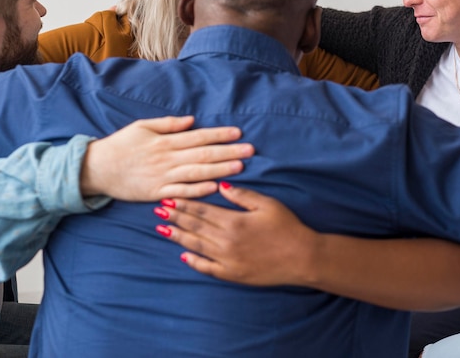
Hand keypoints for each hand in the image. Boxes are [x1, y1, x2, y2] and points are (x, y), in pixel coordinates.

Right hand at [80, 116, 253, 200]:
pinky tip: (215, 187)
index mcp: (165, 142)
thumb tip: (192, 120)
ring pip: (196, 173)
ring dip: (219, 169)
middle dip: (228, 151)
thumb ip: (168, 124)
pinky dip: (198, 191)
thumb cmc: (120, 145)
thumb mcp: (142, 127)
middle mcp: (167, 159)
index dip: (219, 134)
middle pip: (203, 154)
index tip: (238, 133)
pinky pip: (181, 193)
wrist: (96, 169)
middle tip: (251, 150)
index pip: (198, 136)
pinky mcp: (157, 193)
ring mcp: (163, 177)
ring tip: (240, 166)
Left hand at [155, 183, 318, 285]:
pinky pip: (207, 268)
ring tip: (162, 229)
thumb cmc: (287, 227)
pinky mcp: (232, 274)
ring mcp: (227, 260)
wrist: (301, 257)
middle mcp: (226, 241)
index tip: (168, 199)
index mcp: (234, 221)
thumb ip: (241, 195)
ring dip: (178, 236)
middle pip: (195, 226)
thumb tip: (220, 185)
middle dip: (175, 217)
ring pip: (196, 246)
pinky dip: (194, 261)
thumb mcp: (267, 204)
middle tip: (157, 210)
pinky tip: (183, 254)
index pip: (202, 210)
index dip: (183, 204)